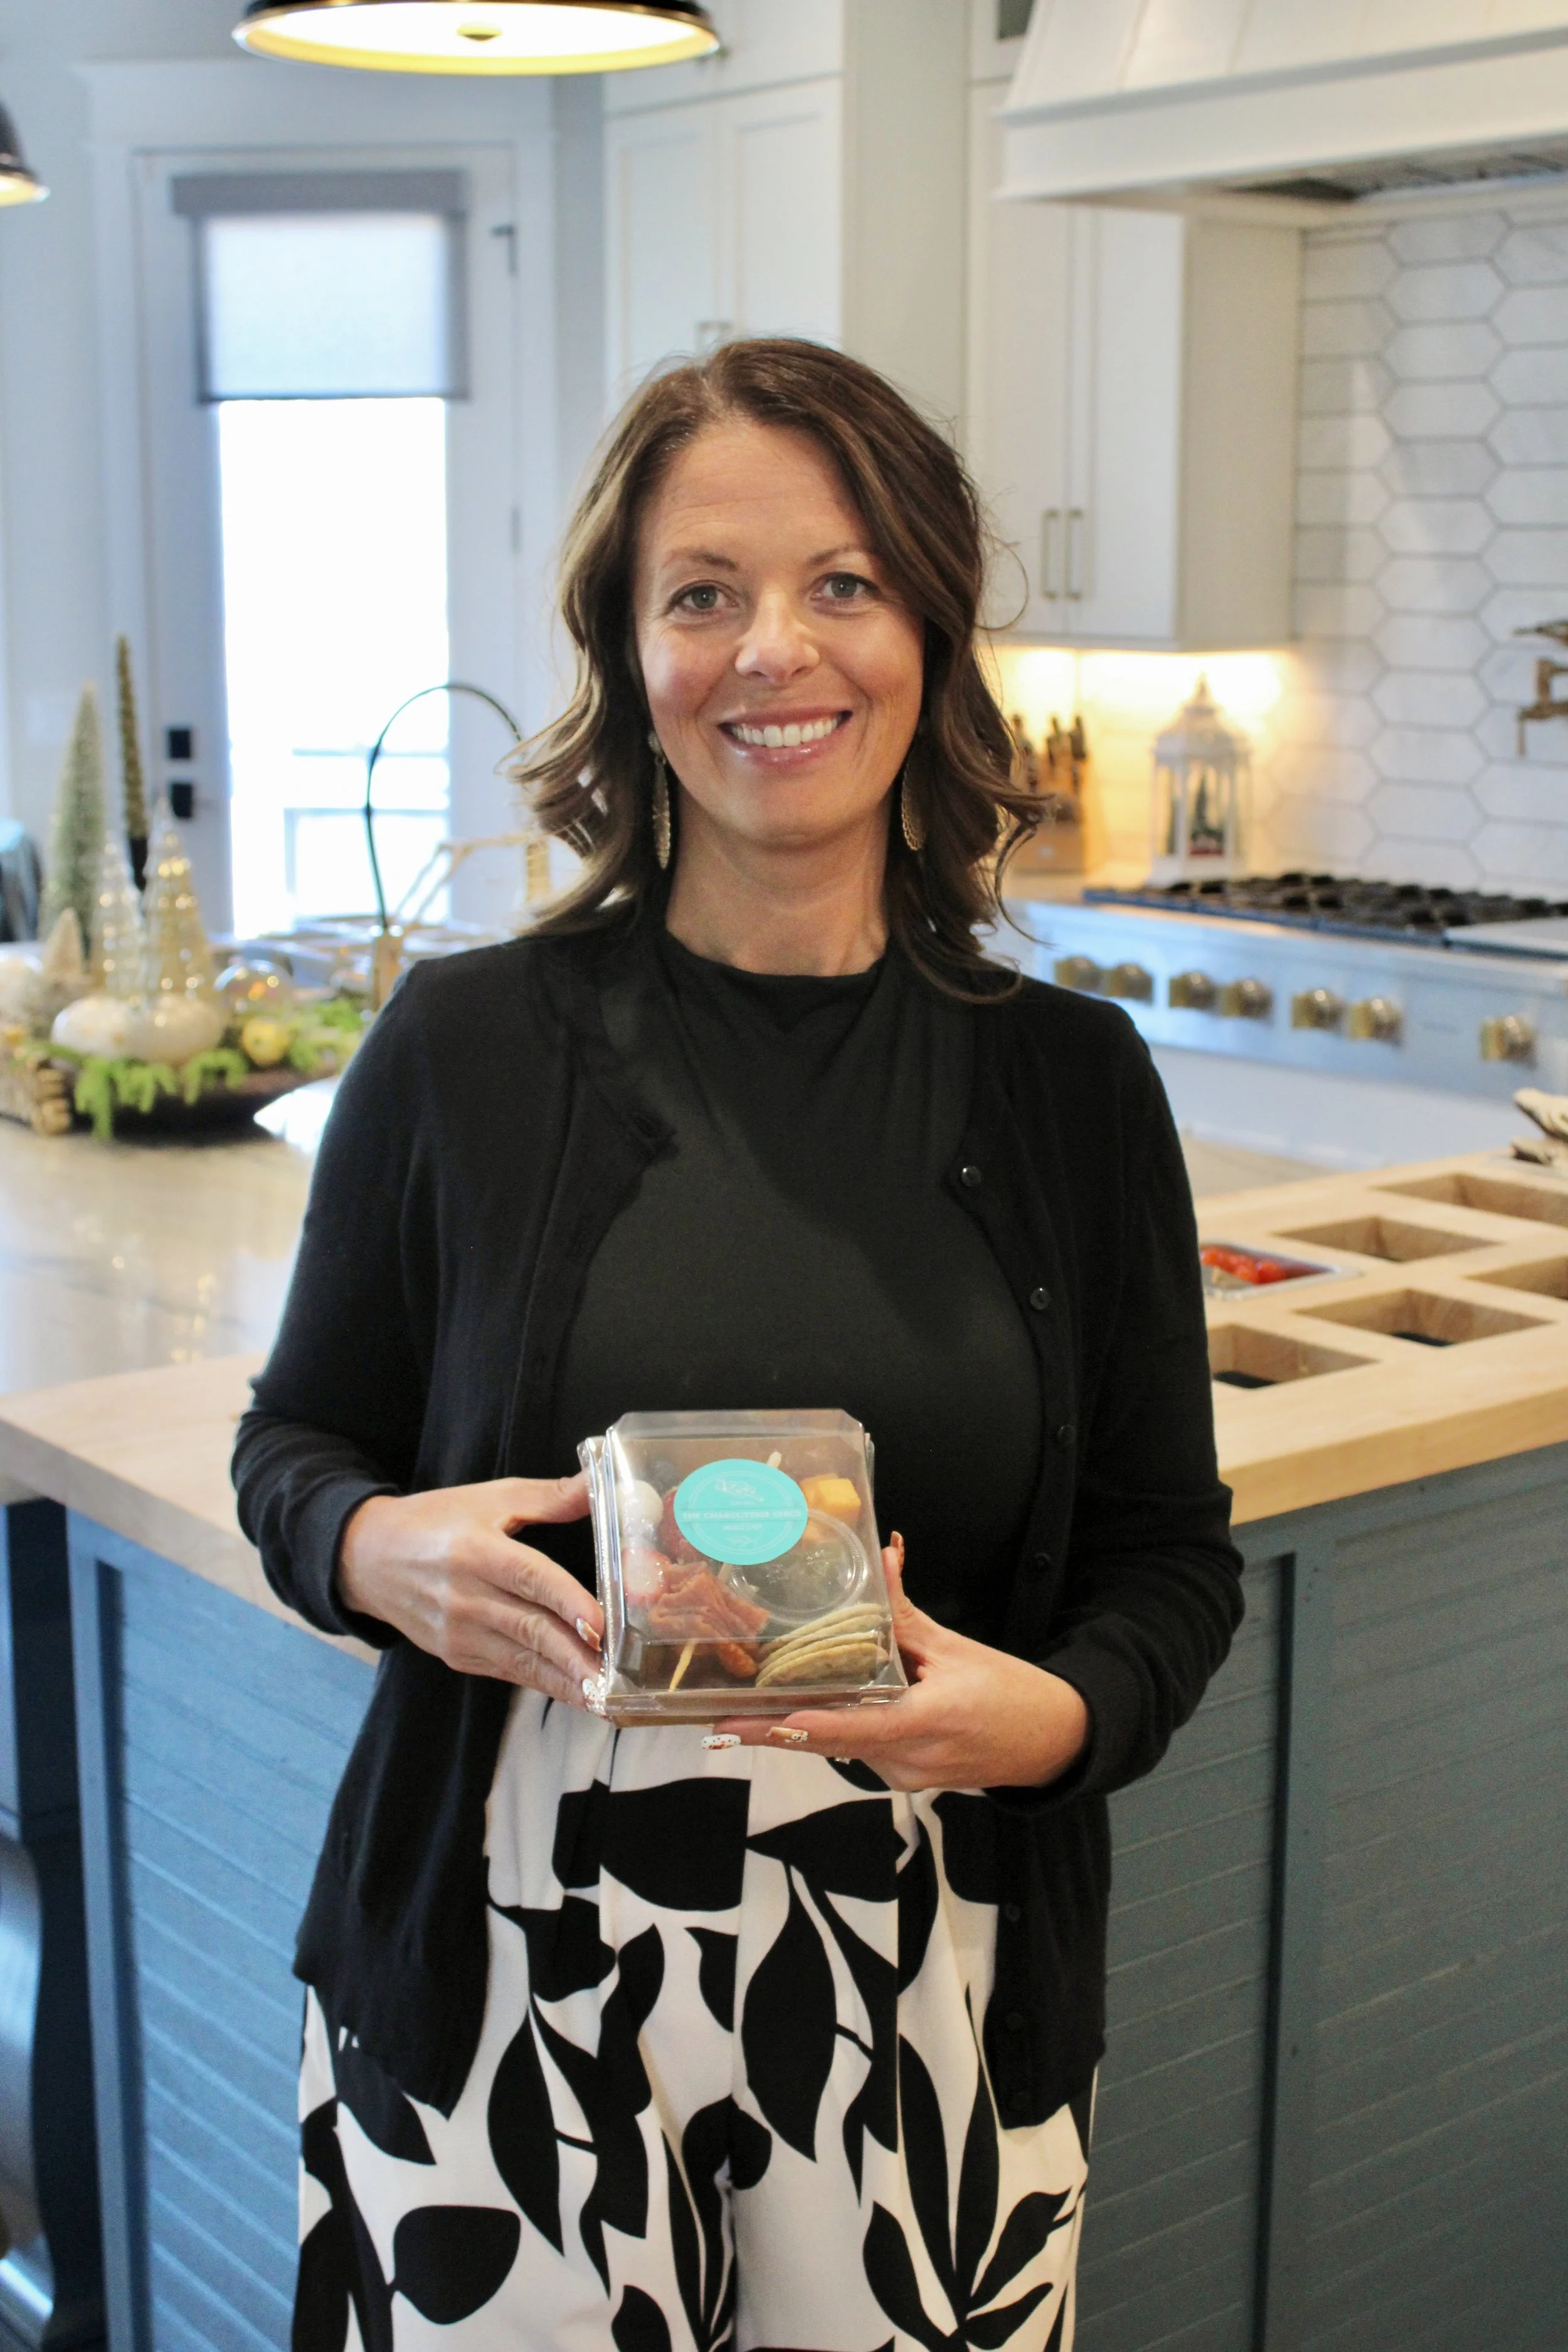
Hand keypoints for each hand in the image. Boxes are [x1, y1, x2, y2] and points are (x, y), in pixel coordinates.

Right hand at [337, 1474, 601, 1705]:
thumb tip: (600, 1482)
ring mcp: (458, 1633)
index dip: (567, 1602)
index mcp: (476, 1551)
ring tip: (607, 1696)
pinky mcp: (456, 1655)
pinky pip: (508, 1671)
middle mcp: (465, 1597)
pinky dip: (543, 1683)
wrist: (369, 1559)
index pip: (530, 1578)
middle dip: (576, 1656)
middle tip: (618, 1675)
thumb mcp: (489, 1498)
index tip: (601, 1624)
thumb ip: (549, 1496)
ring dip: (566, 1680)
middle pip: (530, 1628)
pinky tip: (576, 1691)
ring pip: (522, 1659)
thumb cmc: (436, 1521)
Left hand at [713, 1537, 1089, 1791]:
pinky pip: (858, 1751)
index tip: (743, 1725)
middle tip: (722, 1712)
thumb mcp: (954, 1647)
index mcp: (926, 1722)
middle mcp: (910, 1760)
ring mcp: (906, 1776)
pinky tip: (814, 1707)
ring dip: (804, 1725)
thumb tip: (884, 1555)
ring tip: (755, 1705)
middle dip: (777, 1727)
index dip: (790, 1728)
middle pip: (830, 1742)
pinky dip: (835, 1728)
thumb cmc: (1012, 1694)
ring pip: (841, 1748)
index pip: (845, 1729)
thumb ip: (905, 1611)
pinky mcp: (906, 1779)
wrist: (1052, 1742)